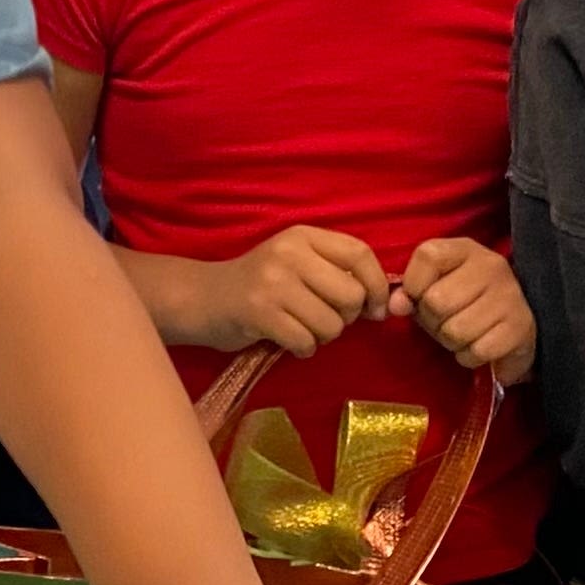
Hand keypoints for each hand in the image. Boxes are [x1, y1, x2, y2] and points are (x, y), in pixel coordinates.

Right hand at [183, 226, 389, 353]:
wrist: (203, 298)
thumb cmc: (259, 284)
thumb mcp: (296, 263)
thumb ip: (336, 272)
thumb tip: (382, 305)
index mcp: (303, 236)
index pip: (360, 253)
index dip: (376, 285)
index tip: (374, 309)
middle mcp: (289, 253)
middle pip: (351, 294)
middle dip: (346, 317)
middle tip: (323, 318)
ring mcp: (273, 282)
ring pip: (332, 324)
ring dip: (322, 336)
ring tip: (300, 327)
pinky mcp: (259, 313)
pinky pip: (306, 342)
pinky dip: (303, 348)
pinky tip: (287, 339)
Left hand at [392, 238, 535, 383]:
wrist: (512, 324)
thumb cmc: (462, 302)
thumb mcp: (433, 287)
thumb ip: (410, 292)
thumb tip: (396, 305)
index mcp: (465, 249)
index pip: (428, 256)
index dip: (414, 285)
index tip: (421, 296)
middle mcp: (491, 265)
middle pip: (437, 301)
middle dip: (432, 321)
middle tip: (444, 321)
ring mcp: (509, 295)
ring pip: (456, 331)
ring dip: (451, 342)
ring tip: (461, 334)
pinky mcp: (522, 326)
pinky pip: (477, 351)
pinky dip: (469, 357)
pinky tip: (477, 346)